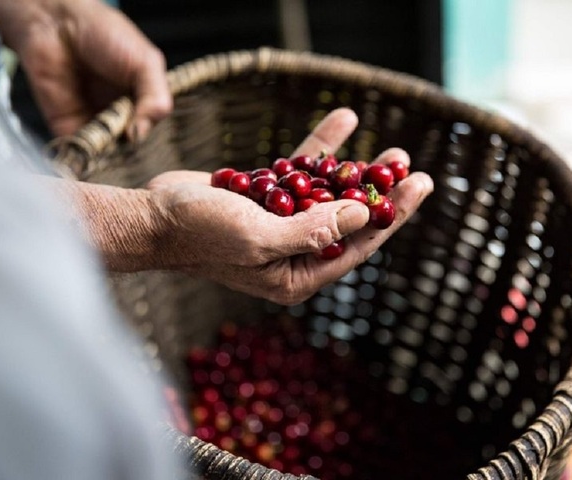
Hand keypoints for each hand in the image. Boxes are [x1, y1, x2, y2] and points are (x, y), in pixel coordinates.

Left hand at [0, 0, 170, 138]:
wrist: (56, 24)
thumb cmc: (105, 34)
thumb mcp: (146, 62)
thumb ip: (156, 98)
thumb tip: (143, 133)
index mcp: (143, 101)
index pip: (154, 127)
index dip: (150, 129)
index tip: (143, 123)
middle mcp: (122, 117)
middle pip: (134, 146)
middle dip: (131, 144)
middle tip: (125, 129)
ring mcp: (97, 126)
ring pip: (110, 155)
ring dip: (111, 152)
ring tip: (107, 134)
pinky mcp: (70, 131)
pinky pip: (81, 154)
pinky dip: (87, 157)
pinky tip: (92, 147)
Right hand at [147, 108, 433, 304]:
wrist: (152, 216)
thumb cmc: (200, 235)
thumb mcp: (259, 238)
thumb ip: (312, 230)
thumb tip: (361, 213)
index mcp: (297, 274)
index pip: (358, 244)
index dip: (391, 215)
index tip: (419, 185)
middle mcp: (294, 252)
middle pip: (349, 218)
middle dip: (380, 192)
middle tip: (410, 165)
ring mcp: (281, 223)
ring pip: (329, 194)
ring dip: (357, 171)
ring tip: (391, 150)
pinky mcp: (266, 198)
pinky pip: (301, 173)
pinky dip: (320, 150)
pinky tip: (344, 122)